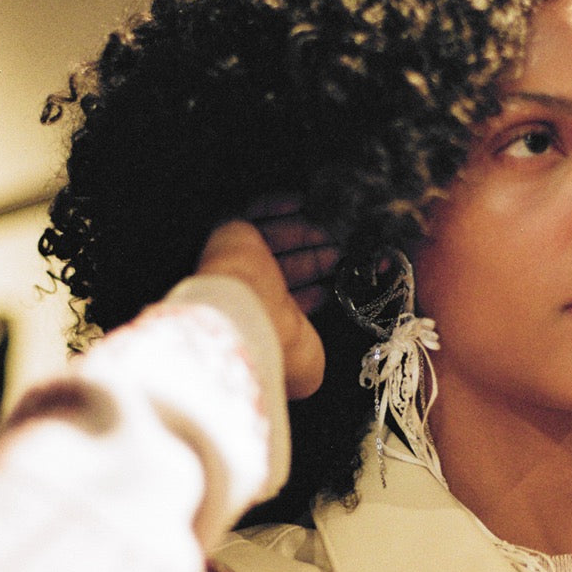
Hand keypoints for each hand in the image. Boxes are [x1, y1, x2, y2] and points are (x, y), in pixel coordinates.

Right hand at [197, 204, 338, 399]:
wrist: (246, 316)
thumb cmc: (276, 346)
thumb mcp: (309, 369)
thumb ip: (313, 363)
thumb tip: (313, 368)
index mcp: (264, 324)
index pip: (287, 303)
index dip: (310, 293)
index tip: (331, 285)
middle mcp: (249, 293)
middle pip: (284, 268)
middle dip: (314, 260)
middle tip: (340, 251)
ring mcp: (239, 264)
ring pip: (272, 240)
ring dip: (302, 234)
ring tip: (330, 232)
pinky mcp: (231, 234)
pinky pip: (254, 213)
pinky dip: (275, 206)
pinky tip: (300, 202)